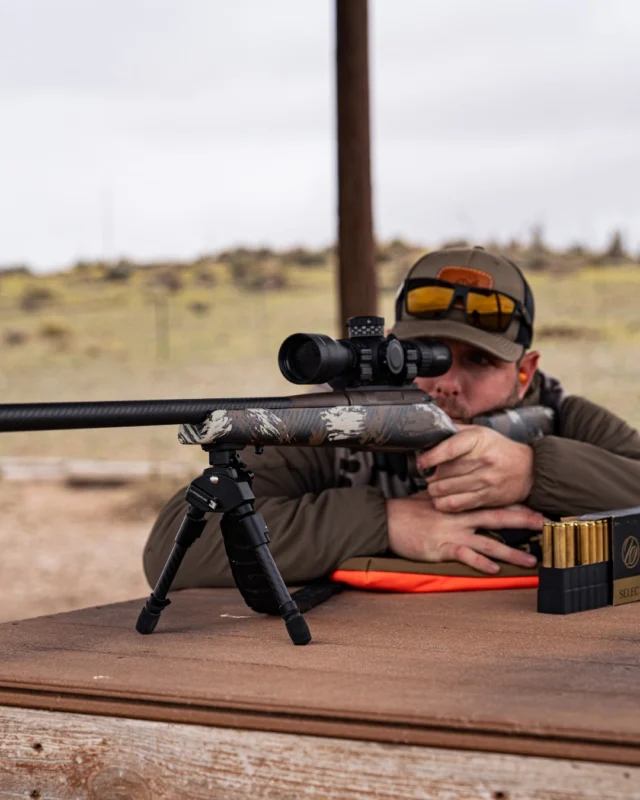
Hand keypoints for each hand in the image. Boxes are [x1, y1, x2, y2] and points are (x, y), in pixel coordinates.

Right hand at [386, 491, 541, 573]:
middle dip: (523, 522)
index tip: (536, 508)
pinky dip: (480, 562)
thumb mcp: (430, 498)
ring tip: (530, 561)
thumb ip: (449, 499)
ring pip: (488, 542)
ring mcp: (451, 533)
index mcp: (459, 505)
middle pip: (497, 518)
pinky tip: (494, 570)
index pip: (492, 503)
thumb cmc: (406, 511)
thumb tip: (458, 493)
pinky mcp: (440, 548)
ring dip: (511, 552)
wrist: (385, 520)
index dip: (515, 506)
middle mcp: (460, 518)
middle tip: (545, 525)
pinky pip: (464, 555)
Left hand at [417, 425, 534, 511]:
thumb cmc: (500, 449)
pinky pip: (458, 504)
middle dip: (430, 476)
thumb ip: (456, 430)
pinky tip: (441, 500)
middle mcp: (482, 460)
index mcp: (478, 440)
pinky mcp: (486, 497)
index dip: (430, 457)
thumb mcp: (481, 432)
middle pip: (444, 472)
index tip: (421, 462)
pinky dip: (444, 504)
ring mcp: (485, 481)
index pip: (449, 449)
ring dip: (434, 491)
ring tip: (433, 487)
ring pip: (448, 490)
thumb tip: (432, 428)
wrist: (529, 470)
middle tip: (427, 476)